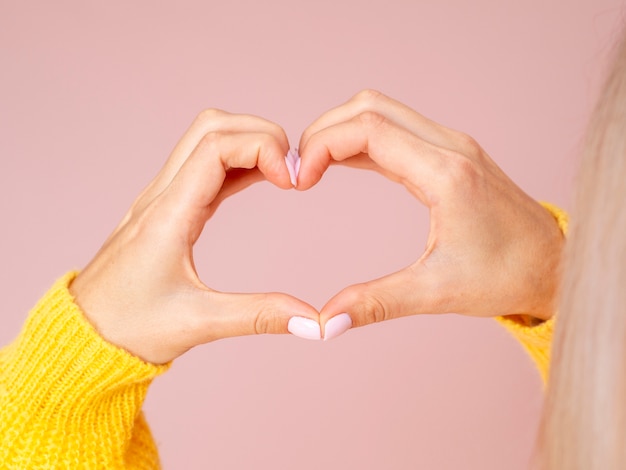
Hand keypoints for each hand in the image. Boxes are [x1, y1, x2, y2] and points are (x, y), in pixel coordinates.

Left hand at [70, 110, 320, 363]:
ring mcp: (162, 199)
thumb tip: (313, 322)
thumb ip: (259, 316)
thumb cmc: (128, 328)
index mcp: (167, 216)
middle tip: (293, 170)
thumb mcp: (199, 323)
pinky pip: (204, 168)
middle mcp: (161, 197)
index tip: (293, 181)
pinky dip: (237, 164)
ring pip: (206, 141)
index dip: (262, 148)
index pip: (216, 147)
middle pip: (211, 127)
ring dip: (248, 144)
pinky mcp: (167, 210)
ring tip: (285, 174)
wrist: (84, 337)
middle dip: (260, 134)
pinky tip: (262, 180)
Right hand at [297, 90, 564, 338]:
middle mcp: (450, 147)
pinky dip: (362, 141)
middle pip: (370, 107)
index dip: (322, 145)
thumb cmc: (507, 276)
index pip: (368, 129)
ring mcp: (452, 146)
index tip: (300, 180)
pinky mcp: (451, 155)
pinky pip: (397, 131)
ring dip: (342, 132)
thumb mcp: (438, 292)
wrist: (553, 265)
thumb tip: (325, 323)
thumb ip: (377, 303)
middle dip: (324, 131)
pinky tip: (344, 165)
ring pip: (382, 112)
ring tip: (314, 169)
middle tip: (300, 171)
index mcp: (446, 173)